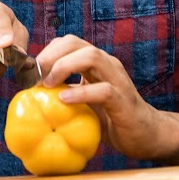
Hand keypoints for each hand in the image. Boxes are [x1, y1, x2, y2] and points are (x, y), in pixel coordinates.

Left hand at [39, 35, 176, 161]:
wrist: (147, 136)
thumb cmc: (112, 119)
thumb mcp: (84, 103)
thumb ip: (66, 93)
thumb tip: (34, 94)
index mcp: (96, 63)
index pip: (68, 43)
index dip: (46, 51)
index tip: (31, 71)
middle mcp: (107, 65)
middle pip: (76, 43)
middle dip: (51, 55)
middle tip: (35, 75)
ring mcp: (117, 80)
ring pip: (92, 57)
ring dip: (64, 67)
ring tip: (48, 84)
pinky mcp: (124, 100)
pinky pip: (103, 90)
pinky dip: (81, 93)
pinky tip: (65, 100)